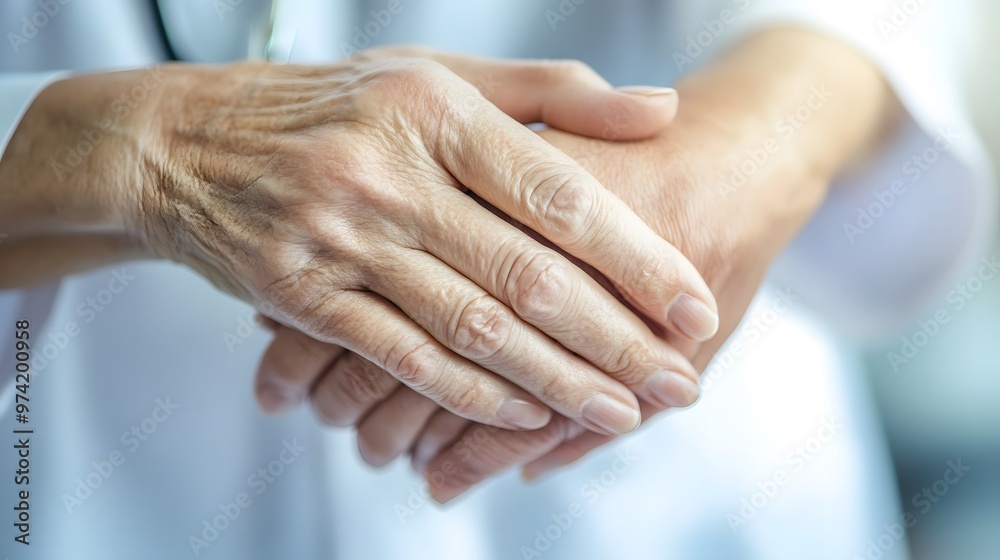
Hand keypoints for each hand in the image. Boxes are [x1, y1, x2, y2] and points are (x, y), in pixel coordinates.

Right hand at [0, 47, 717, 433]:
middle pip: (527, 274)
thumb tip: (657, 108)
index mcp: (437, 111)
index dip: (637, 259)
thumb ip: (550, 94)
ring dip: (556, 381)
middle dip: (615, 340)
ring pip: (472, 328)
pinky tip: (524, 417)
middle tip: (676, 382)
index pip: (560, 193)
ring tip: (621, 414)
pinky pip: (403, 358)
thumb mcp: (437, 74)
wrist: (185, 143)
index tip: (691, 307)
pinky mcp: (303, 297)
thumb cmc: (332, 106)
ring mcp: (342, 240)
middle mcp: (391, 174)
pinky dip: (470, 395)